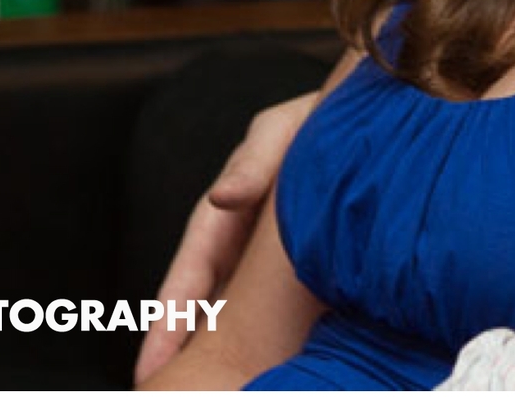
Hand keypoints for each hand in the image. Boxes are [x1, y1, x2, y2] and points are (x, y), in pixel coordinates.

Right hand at [133, 91, 319, 385]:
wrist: (366, 124)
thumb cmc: (314, 124)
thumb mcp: (279, 132)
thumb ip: (252, 161)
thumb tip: (222, 196)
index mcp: (222, 220)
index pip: (187, 280)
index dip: (168, 323)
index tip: (149, 368)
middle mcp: (238, 249)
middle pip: (205, 311)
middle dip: (184, 356)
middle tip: (163, 398)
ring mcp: (268, 265)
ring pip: (240, 319)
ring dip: (225, 356)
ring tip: (215, 393)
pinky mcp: (305, 273)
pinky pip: (282, 316)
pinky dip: (271, 344)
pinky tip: (278, 372)